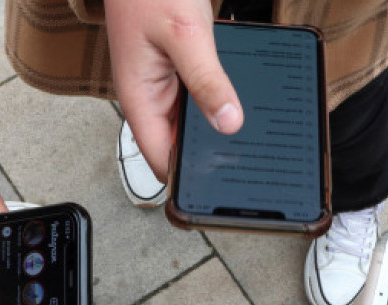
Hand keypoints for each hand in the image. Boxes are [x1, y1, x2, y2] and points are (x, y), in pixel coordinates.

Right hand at [104, 0, 243, 178]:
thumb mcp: (186, 35)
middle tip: (245, 164)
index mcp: (139, 98)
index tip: (217, 185)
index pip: (160, 160)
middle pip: (177, 147)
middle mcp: (148, 98)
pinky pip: (196, 101)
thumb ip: (207, 81)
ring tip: (247, 137)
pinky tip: (237, 105)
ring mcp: (162, 87)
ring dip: (212, 131)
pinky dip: (215, 105)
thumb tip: (229, 123)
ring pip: (189, 126)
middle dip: (206, 156)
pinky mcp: (175, 74)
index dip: (186, 179)